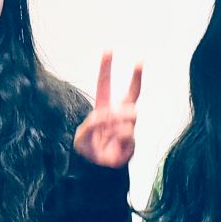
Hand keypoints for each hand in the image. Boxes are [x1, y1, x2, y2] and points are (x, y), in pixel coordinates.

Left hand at [72, 53, 141, 167]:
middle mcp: (117, 115)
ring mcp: (127, 126)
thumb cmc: (88, 150)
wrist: (97, 170)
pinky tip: (114, 141)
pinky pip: (128, 131)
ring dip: (119, 119)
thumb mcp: (81, 136)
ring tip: (110, 129)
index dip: (106, 68)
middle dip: (136, 77)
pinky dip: (119, 135)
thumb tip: (108, 117)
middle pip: (131, 93)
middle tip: (140, 61)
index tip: (108, 51)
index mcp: (102, 108)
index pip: (104, 85)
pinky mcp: (132, 140)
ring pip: (131, 112)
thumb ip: (90, 124)